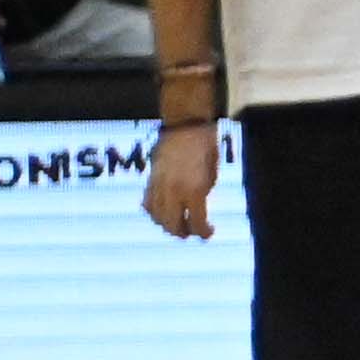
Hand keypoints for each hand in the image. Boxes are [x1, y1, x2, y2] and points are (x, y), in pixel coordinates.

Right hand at [146, 108, 213, 240]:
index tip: (209, 233)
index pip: (196, 222)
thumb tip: (199, 209)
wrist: (184, 126)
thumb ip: (204, 193)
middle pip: (172, 225)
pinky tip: (163, 212)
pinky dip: (154, 212)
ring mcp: (159, 186)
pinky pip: (147, 203)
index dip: (204, 233)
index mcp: (194, 190)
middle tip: (191, 233)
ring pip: (156, 217)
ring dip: (167, 224)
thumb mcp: (213, 173)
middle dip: (183, 233)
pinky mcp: (150, 179)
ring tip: (178, 224)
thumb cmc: (205, 147)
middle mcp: (174, 192)